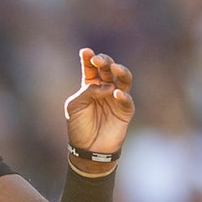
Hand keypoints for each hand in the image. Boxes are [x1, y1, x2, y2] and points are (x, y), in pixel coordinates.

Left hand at [65, 49, 133, 171]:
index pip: (90, 67)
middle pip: (108, 69)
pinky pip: (127, 100)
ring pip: (123, 79)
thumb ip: (87, 92)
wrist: (88, 149)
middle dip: (104, 61)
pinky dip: (123, 96)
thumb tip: (105, 86)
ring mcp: (116, 98)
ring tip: (115, 68)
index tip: (85, 52)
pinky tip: (115, 93)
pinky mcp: (125, 111)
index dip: (89, 58)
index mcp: (90, 85)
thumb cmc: (78, 126)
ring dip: (120, 72)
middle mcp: (105, 88)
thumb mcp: (74, 106)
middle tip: (98, 59)